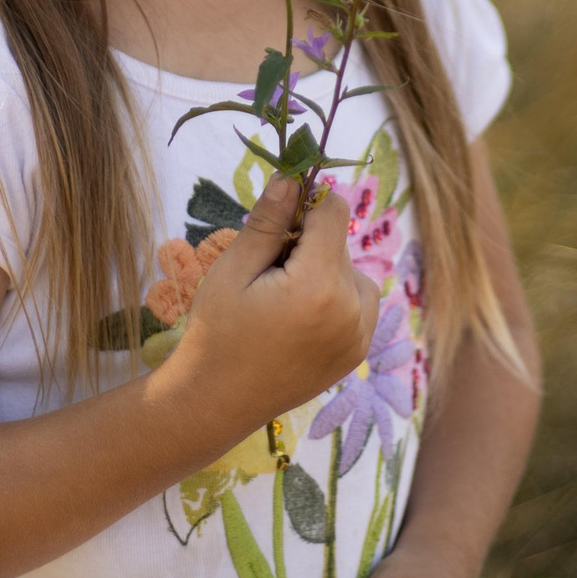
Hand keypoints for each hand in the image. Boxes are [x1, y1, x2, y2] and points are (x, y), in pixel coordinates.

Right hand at [173, 176, 378, 427]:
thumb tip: (292, 177)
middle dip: (308, 244)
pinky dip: (336, 297)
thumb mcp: (233, 269)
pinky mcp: (357, 353)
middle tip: (267, 273)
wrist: (217, 401)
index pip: (334, 212)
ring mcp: (359, 336)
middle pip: (339, 244)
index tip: (278, 221)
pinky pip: (359, 302)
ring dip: (325, 269)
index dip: (306, 205)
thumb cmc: (217, 332)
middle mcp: (351, 310)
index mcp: (319, 286)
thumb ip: (268, 222)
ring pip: (351, 271)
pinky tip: (300, 315)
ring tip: (283, 297)